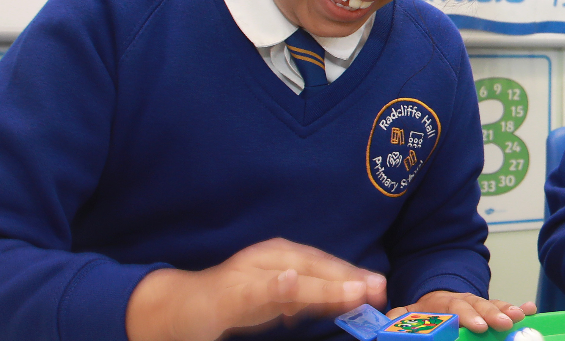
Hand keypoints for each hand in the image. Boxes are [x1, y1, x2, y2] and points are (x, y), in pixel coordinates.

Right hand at [126, 238, 387, 340]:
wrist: (183, 307)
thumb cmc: (238, 300)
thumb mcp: (284, 300)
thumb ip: (315, 297)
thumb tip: (356, 297)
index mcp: (284, 256)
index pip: (327, 264)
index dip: (354, 274)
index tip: (381, 286)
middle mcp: (269, 258)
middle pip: (315, 266)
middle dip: (347, 278)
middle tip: (376, 289)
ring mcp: (248, 274)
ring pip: (292, 278)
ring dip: (323, 285)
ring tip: (353, 290)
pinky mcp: (230, 294)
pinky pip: (256, 290)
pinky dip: (275, 286)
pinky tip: (289, 283)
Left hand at [387, 291, 535, 333]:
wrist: (434, 299)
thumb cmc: (423, 313)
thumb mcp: (407, 313)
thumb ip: (399, 317)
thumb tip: (389, 320)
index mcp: (443, 302)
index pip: (455, 308)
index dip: (466, 317)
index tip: (476, 327)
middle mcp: (464, 301)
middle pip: (479, 306)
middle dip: (493, 315)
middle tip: (504, 325)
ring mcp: (479, 305)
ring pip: (494, 306)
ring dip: (508, 311)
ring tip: (521, 317)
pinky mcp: (489, 311)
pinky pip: (505, 308)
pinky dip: (519, 308)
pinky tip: (531, 309)